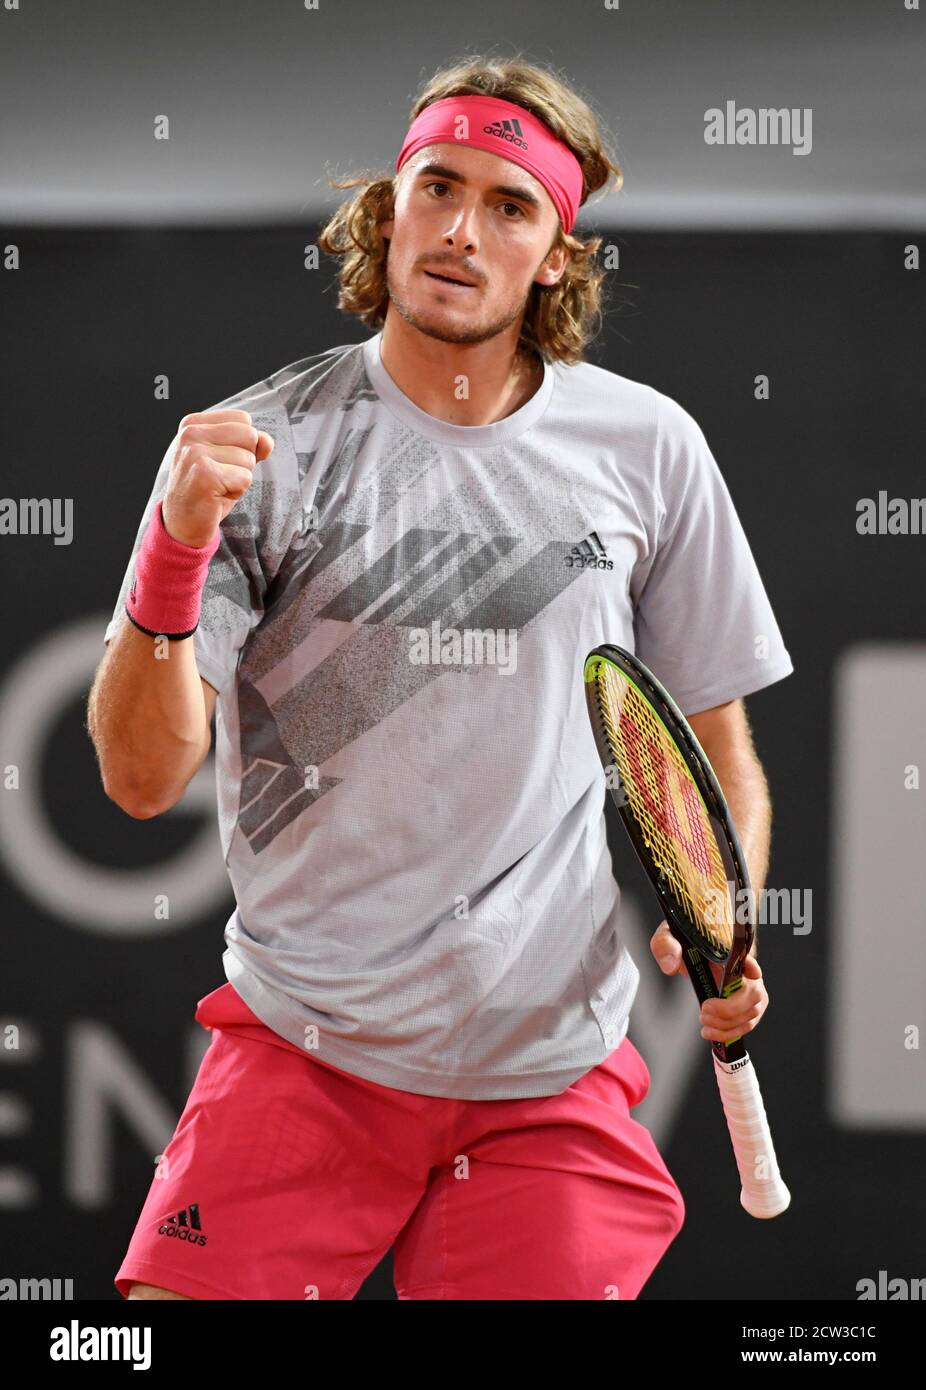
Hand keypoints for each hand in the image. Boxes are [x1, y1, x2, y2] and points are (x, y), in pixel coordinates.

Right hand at [162, 409, 273, 548]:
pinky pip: (245, 477)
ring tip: (218, 487)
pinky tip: (217, 496)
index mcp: (194, 423)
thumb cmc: (208, 489)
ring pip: (248, 458)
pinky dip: (237, 491)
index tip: (220, 462)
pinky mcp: (205, 473)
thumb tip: (267, 440)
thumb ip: (251, 445)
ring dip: (240, 478)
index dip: (243, 445)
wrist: (183, 522)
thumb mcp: (231, 460)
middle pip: (249, 435)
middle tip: (222, 477)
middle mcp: (191, 433)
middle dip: (244, 461)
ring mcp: (195, 452)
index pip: (243, 420)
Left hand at [650, 919, 768, 1041]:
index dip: (753, 965)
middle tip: (705, 1010)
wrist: (689, 950)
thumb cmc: (684, 940)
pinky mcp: (745, 1004)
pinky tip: (711, 1032)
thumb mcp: (669, 936)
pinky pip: (747, 1023)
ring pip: (752, 1011)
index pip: (748, 955)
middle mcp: (744, 967)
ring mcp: (748, 987)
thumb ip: (666, 945)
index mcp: (729, 947)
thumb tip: (671, 966)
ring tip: (704, 1022)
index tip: (752, 973)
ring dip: (728, 1024)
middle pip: (754, 992)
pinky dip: (729, 1033)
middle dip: (730, 1009)